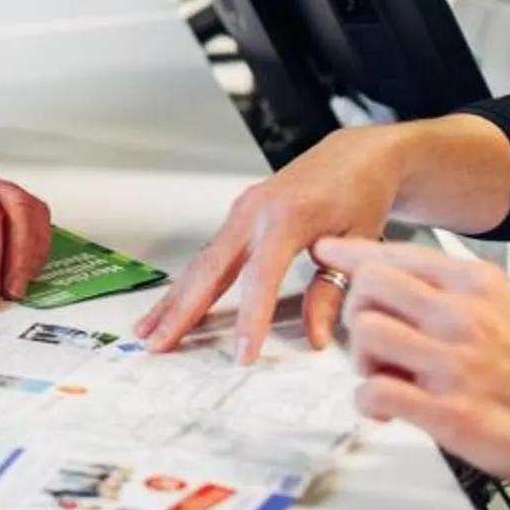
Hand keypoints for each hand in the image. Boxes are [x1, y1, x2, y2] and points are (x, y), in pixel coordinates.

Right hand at [137, 126, 405, 359]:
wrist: (357, 154)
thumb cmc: (361, 195)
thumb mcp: (357, 243)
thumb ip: (331, 291)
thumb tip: (313, 337)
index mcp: (286, 216)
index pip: (260, 277)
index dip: (250, 319)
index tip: (242, 355)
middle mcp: (254, 211)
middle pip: (211, 268)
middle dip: (182, 310)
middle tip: (158, 345)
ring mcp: (242, 211)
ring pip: (201, 263)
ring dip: (173, 299)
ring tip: (147, 332)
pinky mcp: (239, 215)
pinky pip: (209, 254)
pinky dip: (188, 284)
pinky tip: (172, 306)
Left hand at [319, 235, 509, 493]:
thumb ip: (469, 292)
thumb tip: (425, 283)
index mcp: (479, 288)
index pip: (398, 254)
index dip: (353, 253)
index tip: (330, 252)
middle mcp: (462, 318)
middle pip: (369, 286)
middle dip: (357, 309)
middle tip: (369, 336)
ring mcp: (453, 364)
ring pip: (365, 334)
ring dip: (363, 360)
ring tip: (384, 377)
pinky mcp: (448, 414)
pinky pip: (374, 395)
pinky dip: (369, 403)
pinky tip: (388, 409)